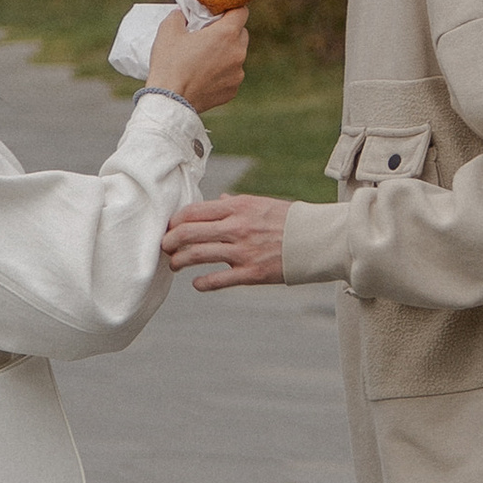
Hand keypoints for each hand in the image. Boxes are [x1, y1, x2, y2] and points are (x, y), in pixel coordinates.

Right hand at [148, 8, 248, 114]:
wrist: (170, 101)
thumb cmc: (169, 64)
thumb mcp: (168, 30)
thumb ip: (179, 15)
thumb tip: (183, 14)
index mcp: (226, 34)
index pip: (241, 11)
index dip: (230, 9)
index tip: (218, 13)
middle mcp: (238, 53)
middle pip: (241, 33)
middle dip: (227, 32)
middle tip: (207, 36)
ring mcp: (237, 74)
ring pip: (237, 55)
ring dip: (225, 53)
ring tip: (203, 59)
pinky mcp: (233, 90)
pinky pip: (232, 75)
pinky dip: (222, 73)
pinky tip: (204, 76)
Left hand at [164, 192, 291, 287]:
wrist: (318, 239)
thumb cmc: (290, 220)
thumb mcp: (261, 204)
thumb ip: (236, 203)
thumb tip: (219, 199)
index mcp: (238, 207)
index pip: (194, 211)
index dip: (175, 221)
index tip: (169, 227)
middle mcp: (237, 227)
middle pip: (188, 232)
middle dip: (170, 241)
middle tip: (164, 247)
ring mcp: (243, 251)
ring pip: (197, 255)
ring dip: (179, 261)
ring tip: (175, 265)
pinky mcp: (251, 273)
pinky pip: (218, 280)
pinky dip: (202, 283)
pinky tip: (197, 283)